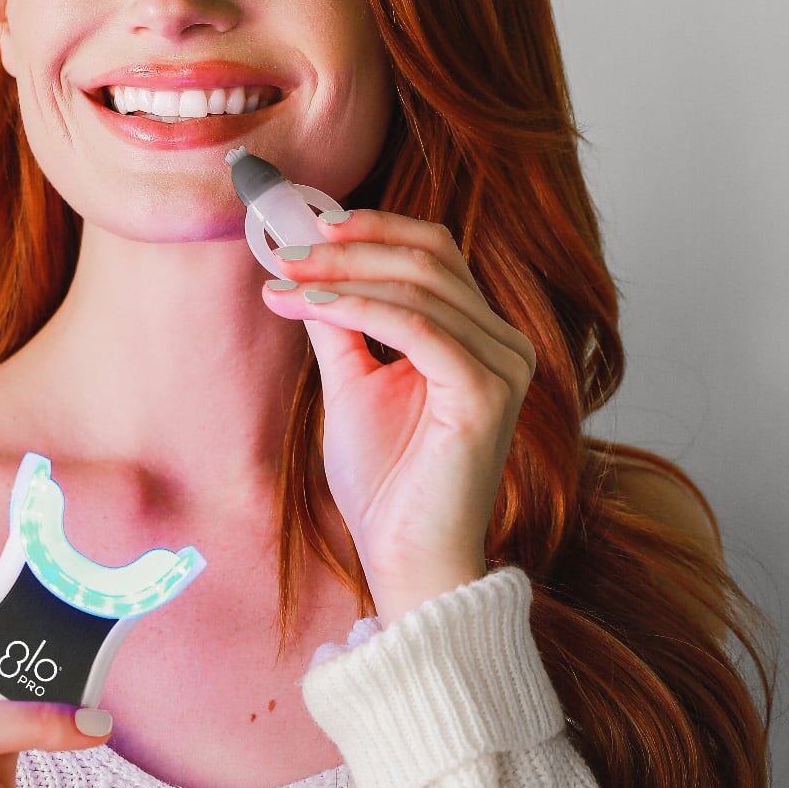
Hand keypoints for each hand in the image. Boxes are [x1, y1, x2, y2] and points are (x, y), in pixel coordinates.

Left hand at [261, 208, 536, 622]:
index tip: (300, 229)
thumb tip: (302, 268)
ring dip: (342, 276)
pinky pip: (416, 327)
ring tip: (285, 282)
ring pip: (419, 286)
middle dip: (348, 247)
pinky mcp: (486, 392)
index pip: (434, 253)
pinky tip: (313, 307)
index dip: (371, 229)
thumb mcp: (353, 384)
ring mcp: (503, 366)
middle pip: (429, 257)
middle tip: (284, 251)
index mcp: (480, 337)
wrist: (405, 557)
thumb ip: (340, 324)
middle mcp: (504, 344)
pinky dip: (358, 307)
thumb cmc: (385, 483)